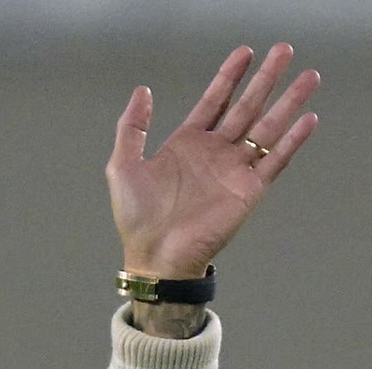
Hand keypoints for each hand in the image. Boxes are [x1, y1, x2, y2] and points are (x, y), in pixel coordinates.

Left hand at [107, 44, 318, 279]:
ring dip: (287, 102)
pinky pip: (275, 160)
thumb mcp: (122, 166)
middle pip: (246, 107)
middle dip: (264, 79)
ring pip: (266, 127)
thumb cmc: (136, 217)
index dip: (229, 77)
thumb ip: (132, 128)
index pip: (214, 102)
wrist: (155, 255)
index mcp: (186, 144)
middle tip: (283, 50)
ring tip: (307, 76)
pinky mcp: (249, 190)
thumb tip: (142, 90)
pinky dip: (291, 140)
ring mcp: (233, 170)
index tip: (244, 53)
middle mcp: (214, 153)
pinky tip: (306, 119)